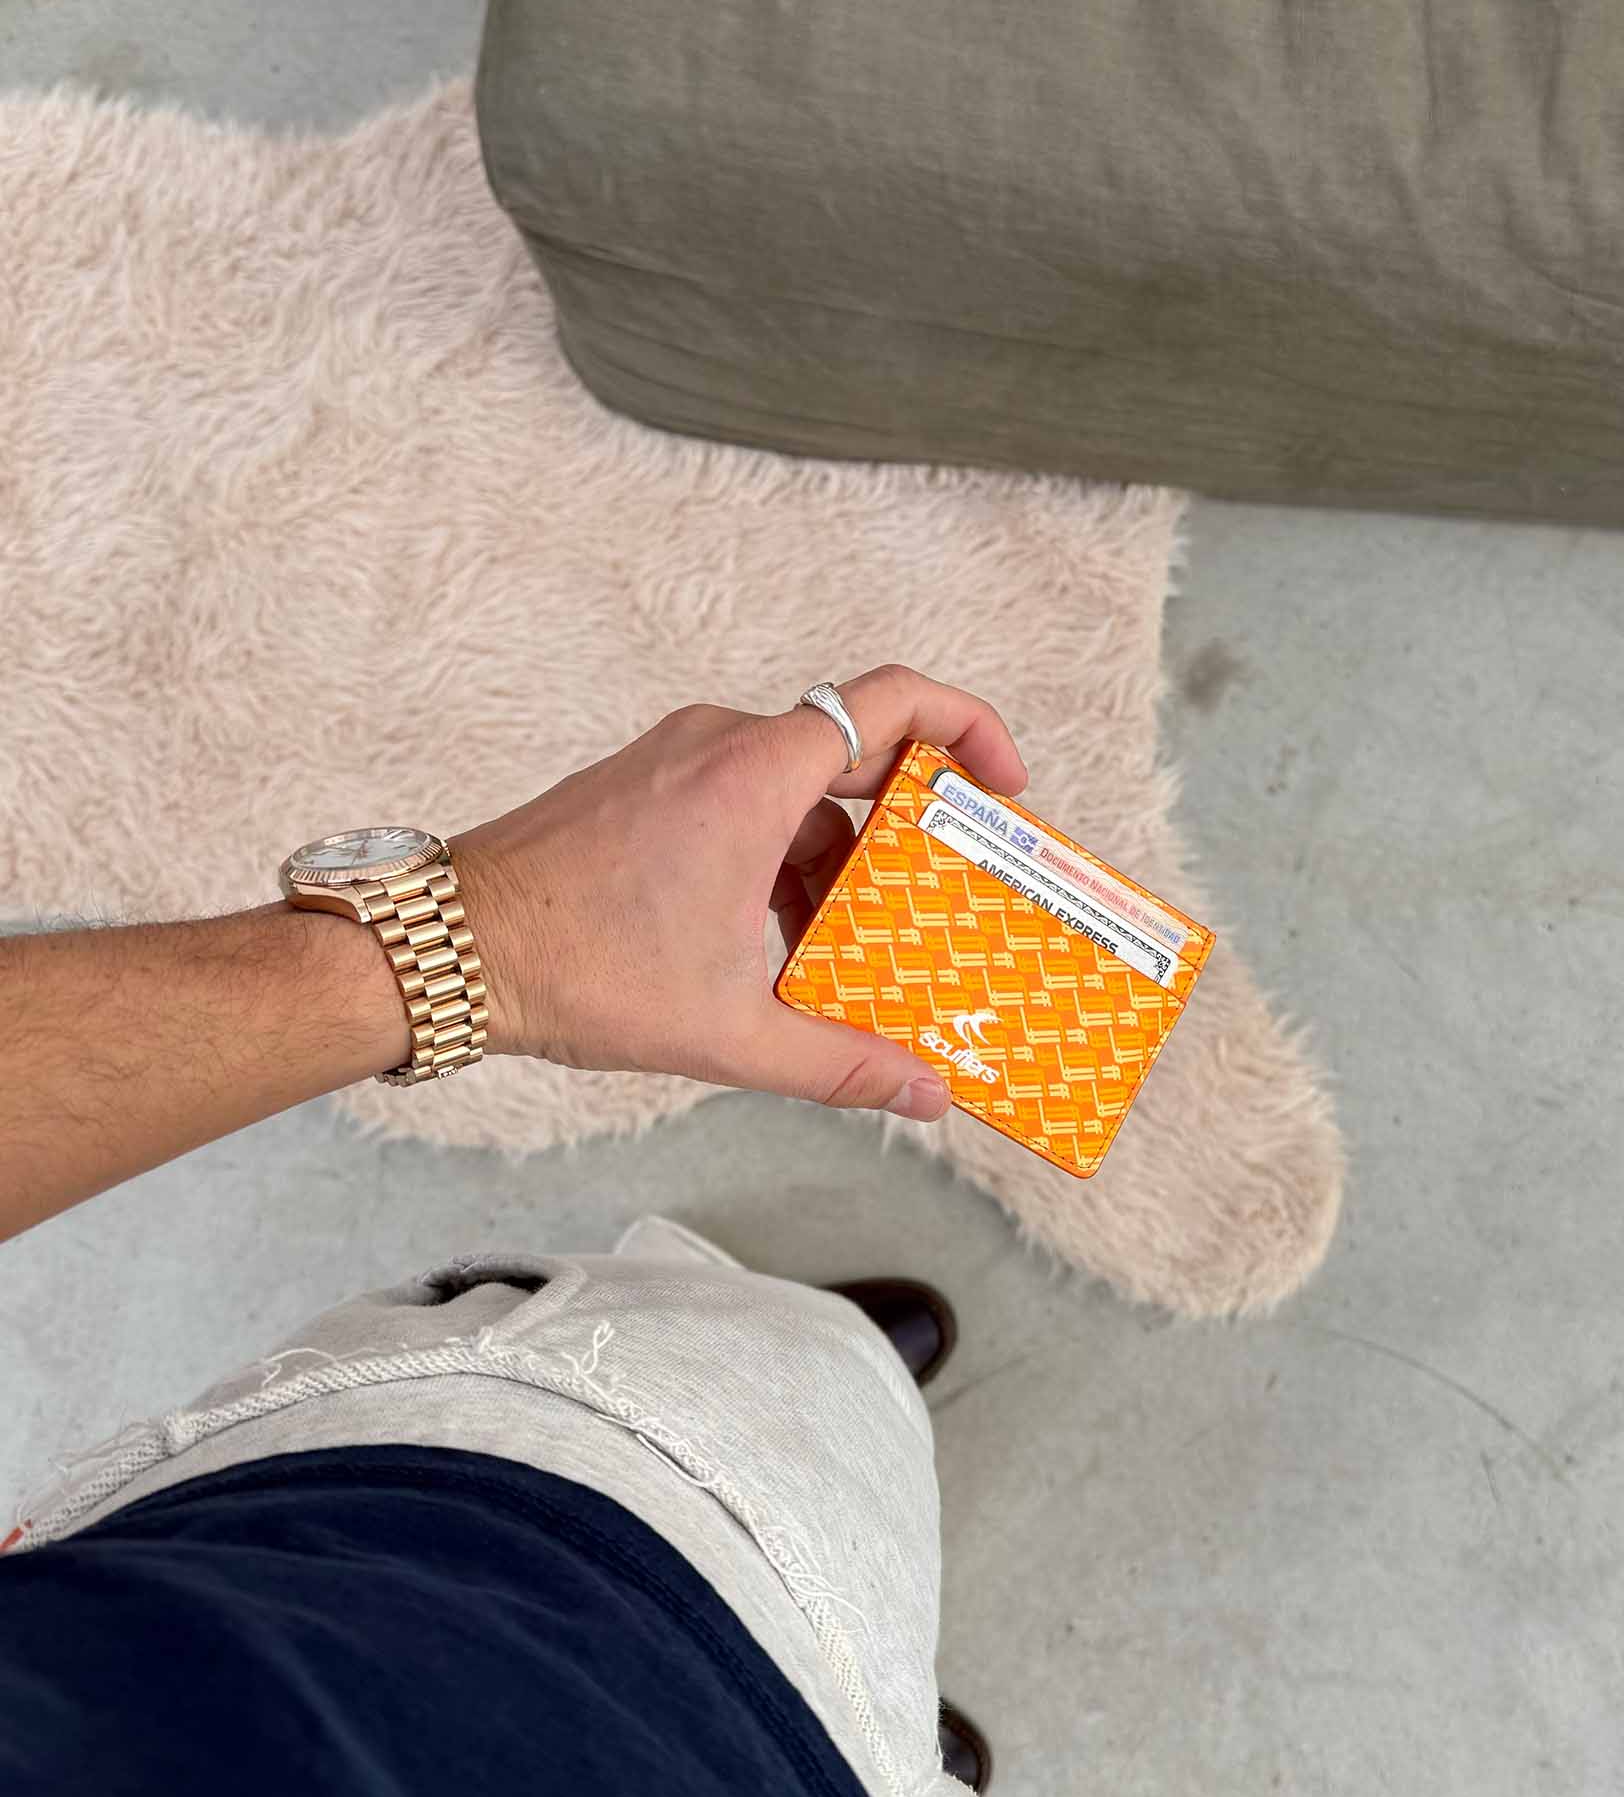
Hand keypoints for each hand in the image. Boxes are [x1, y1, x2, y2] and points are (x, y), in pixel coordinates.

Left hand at [452, 667, 1027, 1119]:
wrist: (447, 950)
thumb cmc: (576, 971)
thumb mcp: (728, 1029)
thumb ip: (842, 1063)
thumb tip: (925, 1095)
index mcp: (755, 774)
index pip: (895, 701)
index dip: (969, 729)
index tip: (1004, 786)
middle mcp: (720, 744)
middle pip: (856, 756)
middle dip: (909, 832)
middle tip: (945, 897)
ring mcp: (676, 759)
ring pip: (797, 791)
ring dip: (837, 862)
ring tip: (852, 950)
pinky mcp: (643, 785)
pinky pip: (744, 802)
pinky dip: (779, 860)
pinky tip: (776, 946)